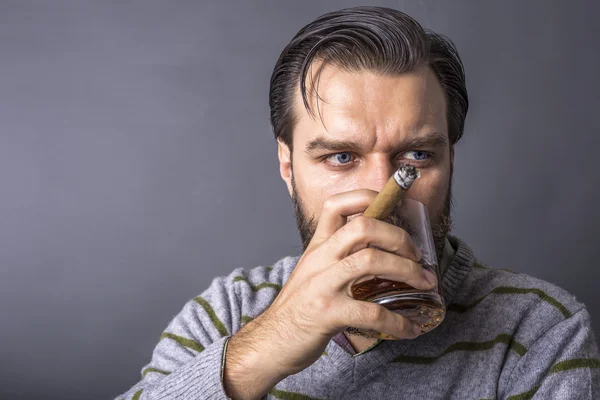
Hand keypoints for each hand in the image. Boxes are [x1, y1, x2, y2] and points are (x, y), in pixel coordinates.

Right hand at [242, 189, 435, 376]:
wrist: (270, 342)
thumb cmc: (297, 308)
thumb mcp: (313, 273)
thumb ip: (337, 258)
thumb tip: (379, 253)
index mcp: (317, 247)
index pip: (336, 205)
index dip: (366, 197)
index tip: (394, 207)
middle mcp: (320, 259)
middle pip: (363, 226)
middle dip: (399, 237)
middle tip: (417, 255)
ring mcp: (322, 284)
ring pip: (370, 260)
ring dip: (407, 271)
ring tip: (424, 284)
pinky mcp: (327, 313)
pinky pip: (371, 312)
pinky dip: (398, 321)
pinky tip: (410, 328)